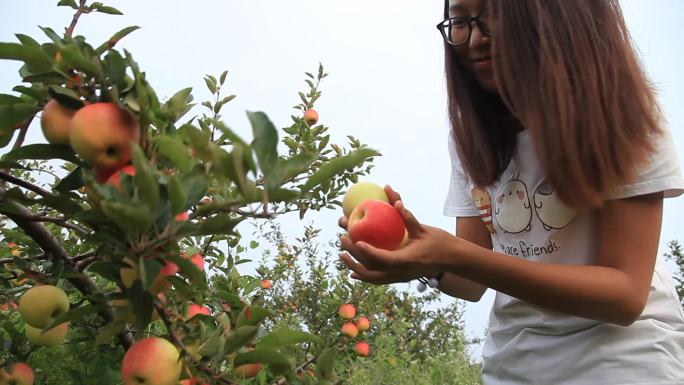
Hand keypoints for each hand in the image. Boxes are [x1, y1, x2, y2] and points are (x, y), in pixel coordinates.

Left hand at [338, 185, 456, 283]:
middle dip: (355, 256)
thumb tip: (395, 200)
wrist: (452, 261)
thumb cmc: (440, 242)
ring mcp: (400, 278)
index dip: (369, 252)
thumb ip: (408, 217)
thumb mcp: (424, 229)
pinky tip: (352, 272)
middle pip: (373, 269)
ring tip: (342, 255)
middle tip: (343, 239)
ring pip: (372, 278)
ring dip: (355, 267)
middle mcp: (402, 272)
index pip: (385, 259)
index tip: (356, 240)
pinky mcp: (399, 278)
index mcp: (409, 260)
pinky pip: (378, 279)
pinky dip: (364, 276)